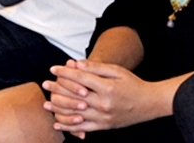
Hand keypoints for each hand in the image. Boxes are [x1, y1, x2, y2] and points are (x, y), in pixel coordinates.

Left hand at [42, 60, 165, 134]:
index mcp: (107, 88)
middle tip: (45, 84)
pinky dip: (69, 127)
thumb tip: (76, 64)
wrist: (148, 103)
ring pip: (76, 114)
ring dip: (59, 109)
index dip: (65, 73)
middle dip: (58, 89)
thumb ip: (96, 68)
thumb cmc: (132, 84)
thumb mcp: (116, 71)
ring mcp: (103, 117)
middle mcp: (104, 104)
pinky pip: (83, 128)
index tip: (53, 68)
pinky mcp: (104, 126)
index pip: (80, 79)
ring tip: (46, 104)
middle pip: (75, 96)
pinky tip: (58, 124)